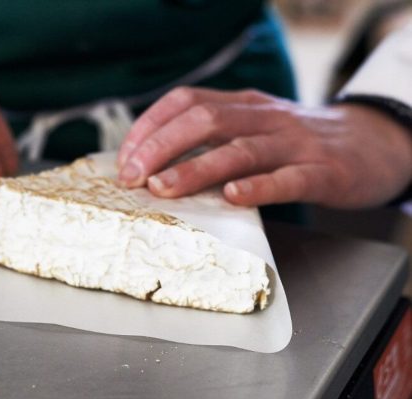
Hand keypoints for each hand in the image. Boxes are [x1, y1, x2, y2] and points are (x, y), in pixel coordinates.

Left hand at [117, 87, 411, 207]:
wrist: (372, 142)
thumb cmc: (298, 142)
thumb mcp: (254, 126)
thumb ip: (214, 139)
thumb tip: (155, 165)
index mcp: (242, 105)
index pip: (185, 102)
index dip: (149, 127)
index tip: (124, 159)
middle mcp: (263, 117)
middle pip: (204, 120)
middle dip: (160, 147)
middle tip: (133, 177)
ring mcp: (293, 143)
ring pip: (239, 149)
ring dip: (195, 168)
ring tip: (164, 187)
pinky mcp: (321, 171)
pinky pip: (286, 178)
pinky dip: (256, 186)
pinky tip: (232, 196)